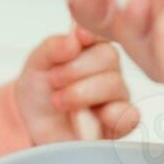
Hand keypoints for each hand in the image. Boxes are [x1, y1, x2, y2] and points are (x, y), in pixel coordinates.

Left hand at [14, 25, 138, 144]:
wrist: (34, 130)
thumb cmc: (39, 93)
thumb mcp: (35, 66)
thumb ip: (51, 48)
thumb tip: (73, 39)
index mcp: (88, 49)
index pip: (101, 33)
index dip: (93, 34)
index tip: (80, 37)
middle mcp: (106, 70)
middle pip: (108, 56)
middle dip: (77, 68)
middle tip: (54, 80)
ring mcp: (115, 96)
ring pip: (115, 85)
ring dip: (82, 92)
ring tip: (58, 101)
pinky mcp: (118, 123)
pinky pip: (129, 115)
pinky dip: (114, 114)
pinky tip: (98, 115)